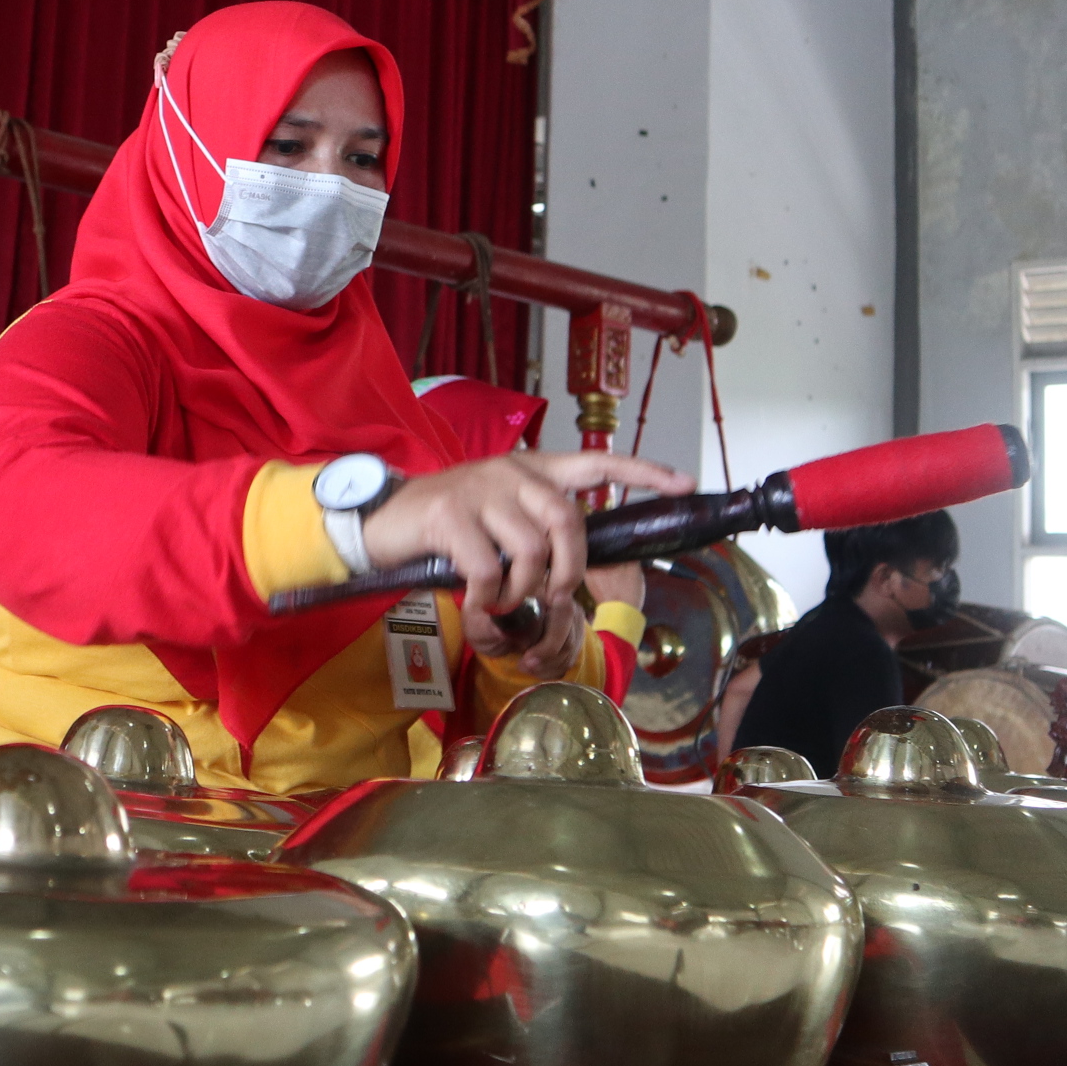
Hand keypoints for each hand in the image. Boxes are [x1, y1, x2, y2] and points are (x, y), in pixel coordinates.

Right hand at [358, 453, 692, 676]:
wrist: (381, 519)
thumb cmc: (447, 525)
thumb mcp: (496, 512)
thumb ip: (533, 522)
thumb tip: (570, 563)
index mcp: (529, 468)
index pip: (597, 461)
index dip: (642, 472)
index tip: (684, 484)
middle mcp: (509, 471)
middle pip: (567, 520)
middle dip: (569, 570)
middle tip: (553, 599)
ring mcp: (478, 490)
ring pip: (530, 549)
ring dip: (524, 591)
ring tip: (504, 604)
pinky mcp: (448, 516)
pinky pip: (489, 568)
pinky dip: (490, 597)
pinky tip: (478, 603)